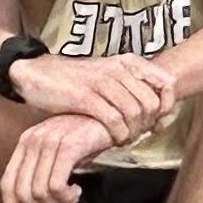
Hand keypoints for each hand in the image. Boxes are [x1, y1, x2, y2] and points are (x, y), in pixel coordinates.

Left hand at [0, 114, 109, 202]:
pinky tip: (78, 191)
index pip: (7, 184)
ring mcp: (49, 142)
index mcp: (25, 142)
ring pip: (40, 192)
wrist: (113, 116)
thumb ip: (42, 170)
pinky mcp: (68, 146)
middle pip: (22, 192)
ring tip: (72, 200)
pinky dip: (66, 197)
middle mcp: (32, 140)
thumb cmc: (86, 137)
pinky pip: (56, 186)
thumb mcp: (58, 152)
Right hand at [7, 50, 175, 145]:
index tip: (157, 123)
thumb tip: (158, 113)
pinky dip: (118, 135)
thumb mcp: (107, 77)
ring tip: (124, 139)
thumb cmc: (75, 81)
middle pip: (152, 102)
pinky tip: (113, 140)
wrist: (36, 74)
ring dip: (133, 132)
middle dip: (148, 124)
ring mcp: (101, 82)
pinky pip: (113, 120)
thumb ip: (130, 88)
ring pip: (135, 112)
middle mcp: (118, 69)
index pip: (165, 82)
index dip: (167, 106)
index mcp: (127, 62)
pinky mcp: (84, 97)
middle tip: (137, 135)